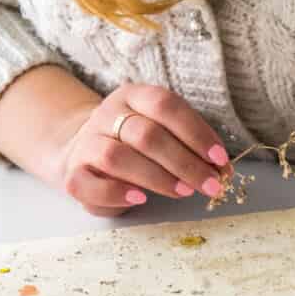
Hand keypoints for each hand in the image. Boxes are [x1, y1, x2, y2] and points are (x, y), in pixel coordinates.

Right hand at [40, 81, 232, 214]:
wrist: (82, 153)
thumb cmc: (134, 146)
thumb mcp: (162, 133)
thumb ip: (188, 146)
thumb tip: (221, 169)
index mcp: (133, 97)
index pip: (165, 105)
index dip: (196, 132)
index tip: (219, 159)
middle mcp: (107, 115)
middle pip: (147, 135)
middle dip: (185, 162)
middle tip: (210, 184)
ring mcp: (87, 143)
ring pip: (118, 157)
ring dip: (157, 177)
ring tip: (183, 192)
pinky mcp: (73, 174)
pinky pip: (91, 183)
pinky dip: (118, 192)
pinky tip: (141, 198)